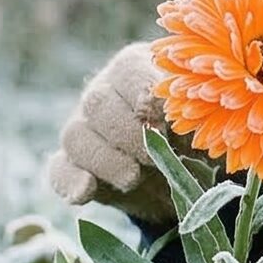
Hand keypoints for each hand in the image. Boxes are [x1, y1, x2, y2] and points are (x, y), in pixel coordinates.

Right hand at [45, 42, 181, 225]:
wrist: (181, 174)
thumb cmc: (196, 133)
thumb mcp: (203, 121)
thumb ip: (196, 114)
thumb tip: (182, 120)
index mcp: (136, 71)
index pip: (128, 70)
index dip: (144, 95)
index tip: (165, 120)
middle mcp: (103, 94)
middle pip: (97, 102)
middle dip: (128, 132)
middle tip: (155, 157)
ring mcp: (82, 129)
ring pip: (76, 135)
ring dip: (106, 160)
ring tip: (134, 178)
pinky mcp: (72, 166)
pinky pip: (58, 170)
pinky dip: (70, 182)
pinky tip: (85, 192)